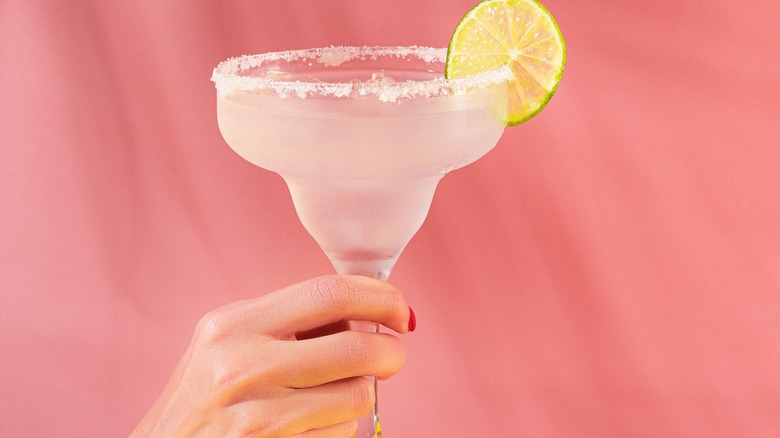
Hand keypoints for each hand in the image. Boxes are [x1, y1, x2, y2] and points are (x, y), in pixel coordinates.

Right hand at [131, 275, 414, 436]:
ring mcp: (257, 414)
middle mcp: (241, 365)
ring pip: (357, 393)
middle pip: (357, 346)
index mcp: (232, 325)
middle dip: (391, 352)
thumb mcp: (228, 347)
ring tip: (328, 399)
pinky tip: (307, 428)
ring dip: (358, 395)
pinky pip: (342, 433)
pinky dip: (339, 428)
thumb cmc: (204, 405)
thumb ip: (288, 326)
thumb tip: (364, 315)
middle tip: (391, 358)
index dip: (380, 298)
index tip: (400, 311)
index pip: (329, 293)